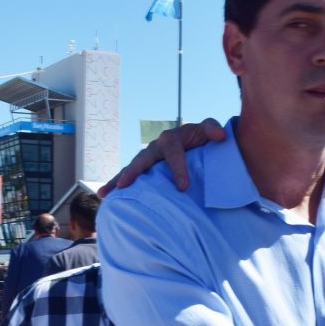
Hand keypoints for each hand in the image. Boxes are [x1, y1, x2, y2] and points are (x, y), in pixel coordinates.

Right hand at [98, 118, 225, 196]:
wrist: (196, 141)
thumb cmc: (202, 137)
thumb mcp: (209, 130)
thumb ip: (213, 129)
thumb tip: (220, 136)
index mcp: (171, 139)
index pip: (173, 153)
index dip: (178, 169)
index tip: (183, 187)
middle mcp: (155, 147)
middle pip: (142, 159)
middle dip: (134, 172)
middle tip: (125, 184)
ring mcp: (148, 158)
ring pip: (131, 168)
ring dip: (118, 180)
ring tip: (104, 193)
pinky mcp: (145, 168)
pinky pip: (131, 176)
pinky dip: (117, 184)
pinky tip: (105, 196)